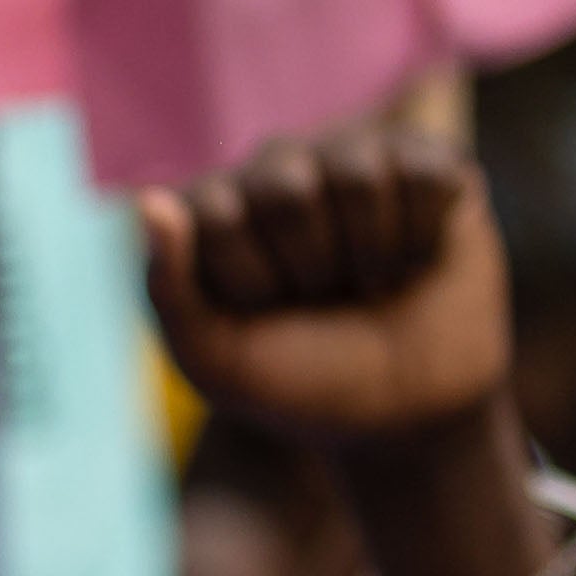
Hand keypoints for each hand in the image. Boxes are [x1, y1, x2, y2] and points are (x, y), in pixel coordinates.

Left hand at [146, 127, 536, 575]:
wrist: (404, 417)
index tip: (267, 316)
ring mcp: (349, 158)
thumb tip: (151, 202)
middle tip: (325, 297)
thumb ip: (167, 289)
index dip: (253, 282)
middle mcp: (275, 169)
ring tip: (371, 280)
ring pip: (358, 175)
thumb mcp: (216, 361)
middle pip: (286, 189)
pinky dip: (423, 235)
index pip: (217, 214)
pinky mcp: (422, 164)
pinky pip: (423, 175)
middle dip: (314, 267)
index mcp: (213, 209)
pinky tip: (414, 258)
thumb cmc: (300, 385)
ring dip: (373, 252)